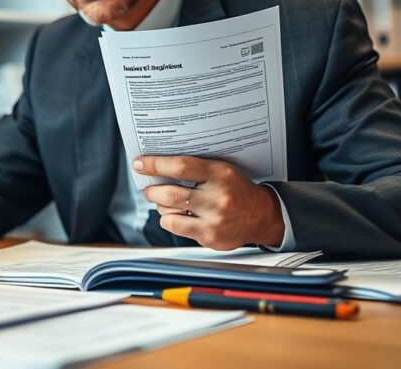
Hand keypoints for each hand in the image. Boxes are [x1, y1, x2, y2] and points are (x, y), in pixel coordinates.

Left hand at [136, 156, 284, 249]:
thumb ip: (195, 168)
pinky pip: (175, 227)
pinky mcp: (209, 237)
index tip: (139, 164)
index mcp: (220, 175)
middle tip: (148, 188)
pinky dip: (169, 220)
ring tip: (166, 201)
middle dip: (152, 190)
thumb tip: (158, 168)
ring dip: (160, 206)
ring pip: (168, 213)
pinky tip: (178, 215)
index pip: (181, 167)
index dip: (156, 165)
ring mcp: (213, 220)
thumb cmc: (236, 189)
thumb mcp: (221, 170)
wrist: (261, 216)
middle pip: (170, 193)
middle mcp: (217, 198)